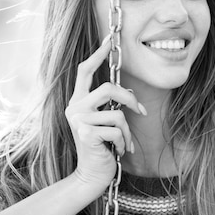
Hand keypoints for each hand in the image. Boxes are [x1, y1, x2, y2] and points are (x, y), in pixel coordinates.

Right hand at [65, 36, 145, 191]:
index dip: (98, 54)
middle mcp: (73, 107)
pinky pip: (117, 130)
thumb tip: (127, 92)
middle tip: (141, 112)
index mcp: (77, 101)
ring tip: (123, 144)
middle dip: (130, 99)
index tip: (109, 39)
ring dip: (126, 131)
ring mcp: (78, 120)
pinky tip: (116, 152)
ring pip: (117, 113)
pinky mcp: (86, 133)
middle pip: (108, 88)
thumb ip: (108, 106)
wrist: (91, 176)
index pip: (85, 70)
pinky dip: (123, 142)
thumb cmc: (101, 147)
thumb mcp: (104, 123)